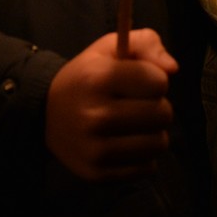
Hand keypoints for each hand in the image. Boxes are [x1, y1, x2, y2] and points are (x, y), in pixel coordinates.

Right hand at [44, 29, 177, 180]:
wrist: (44, 113)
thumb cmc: (86, 77)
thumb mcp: (110, 48)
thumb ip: (147, 44)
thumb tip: (173, 69)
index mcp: (98, 78)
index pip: (159, 82)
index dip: (154, 79)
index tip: (138, 82)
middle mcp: (96, 115)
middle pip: (163, 114)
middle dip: (157, 107)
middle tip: (137, 105)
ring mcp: (96, 149)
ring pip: (159, 143)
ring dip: (152, 133)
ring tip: (133, 126)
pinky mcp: (98, 173)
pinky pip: (147, 168)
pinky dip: (143, 157)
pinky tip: (125, 144)